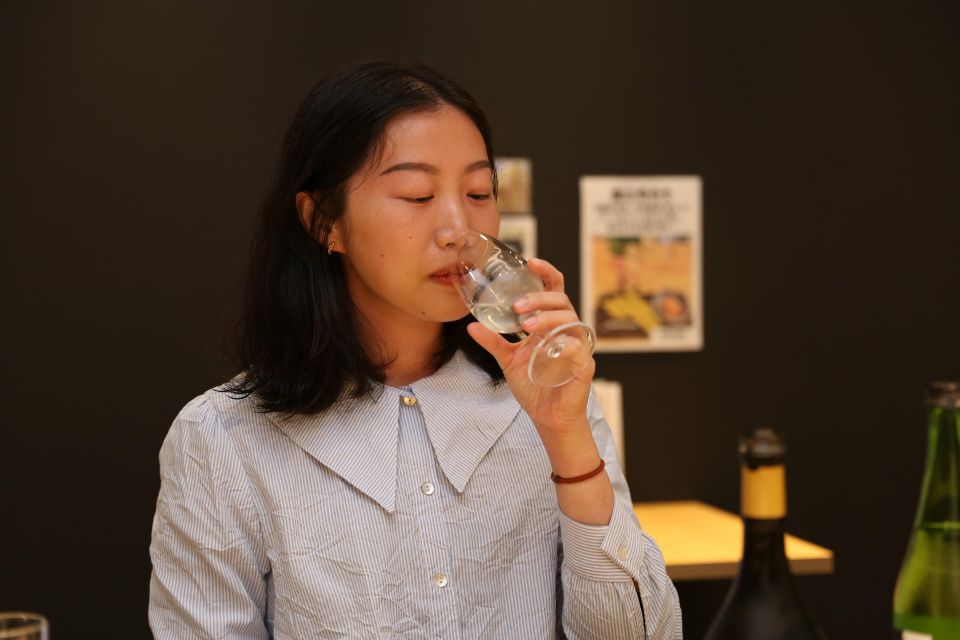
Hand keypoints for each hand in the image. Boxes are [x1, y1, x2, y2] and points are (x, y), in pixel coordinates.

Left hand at [467, 257, 595, 438]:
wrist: (549, 417)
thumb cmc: (534, 386)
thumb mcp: (508, 360)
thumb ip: (493, 341)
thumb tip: (471, 325)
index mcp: (549, 324)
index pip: (552, 290)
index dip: (545, 273)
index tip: (530, 261)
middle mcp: (566, 330)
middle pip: (561, 300)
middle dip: (539, 299)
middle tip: (518, 306)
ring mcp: (577, 345)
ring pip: (570, 319)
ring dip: (548, 319)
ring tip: (527, 325)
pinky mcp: (584, 363)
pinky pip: (578, 346)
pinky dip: (563, 343)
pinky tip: (549, 347)